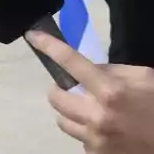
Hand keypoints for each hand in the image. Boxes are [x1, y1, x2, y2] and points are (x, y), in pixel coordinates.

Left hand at [27, 30, 153, 152]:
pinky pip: (79, 140)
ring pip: (62, 120)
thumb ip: (114, 71)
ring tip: (90, 111)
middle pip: (55, 97)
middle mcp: (97, 115)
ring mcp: (95, 139)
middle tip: (74, 89)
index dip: (48, 46)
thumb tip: (88, 69)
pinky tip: (105, 131)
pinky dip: (87, 133)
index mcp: (111, 91)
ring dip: (71, 113)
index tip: (33, 36)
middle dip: (61, 89)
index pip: (70, 61)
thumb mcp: (146, 79)